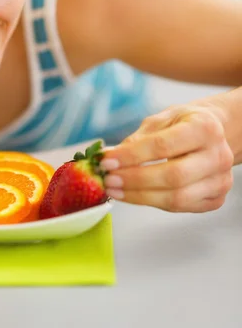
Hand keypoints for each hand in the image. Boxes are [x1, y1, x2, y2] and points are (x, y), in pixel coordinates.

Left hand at [100, 104, 233, 212]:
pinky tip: (133, 195)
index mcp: (205, 128)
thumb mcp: (162, 119)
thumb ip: (138, 138)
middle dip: (135, 180)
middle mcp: (218, 155)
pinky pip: (180, 207)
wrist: (215, 133)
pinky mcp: (216, 199)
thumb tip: (111, 157)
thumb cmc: (185, 123)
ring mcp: (220, 180)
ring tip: (115, 190)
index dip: (131, 156)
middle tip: (108, 180)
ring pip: (177, 198)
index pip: (163, 146)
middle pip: (173, 176)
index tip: (107, 162)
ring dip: (140, 196)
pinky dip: (152, 203)